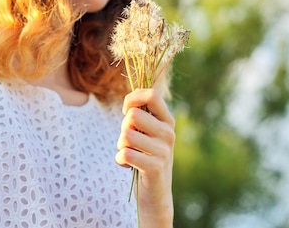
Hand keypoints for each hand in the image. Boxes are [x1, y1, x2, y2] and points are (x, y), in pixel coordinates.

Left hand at [115, 88, 174, 226]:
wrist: (155, 194)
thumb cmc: (145, 157)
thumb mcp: (148, 133)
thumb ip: (142, 114)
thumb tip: (129, 100)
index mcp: (167, 120)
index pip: (152, 95)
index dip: (133, 99)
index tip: (126, 111)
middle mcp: (169, 133)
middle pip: (133, 115)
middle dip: (123, 127)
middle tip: (129, 140)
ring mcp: (164, 151)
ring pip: (126, 135)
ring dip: (120, 145)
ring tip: (129, 153)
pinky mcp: (155, 167)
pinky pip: (125, 154)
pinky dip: (120, 160)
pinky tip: (127, 165)